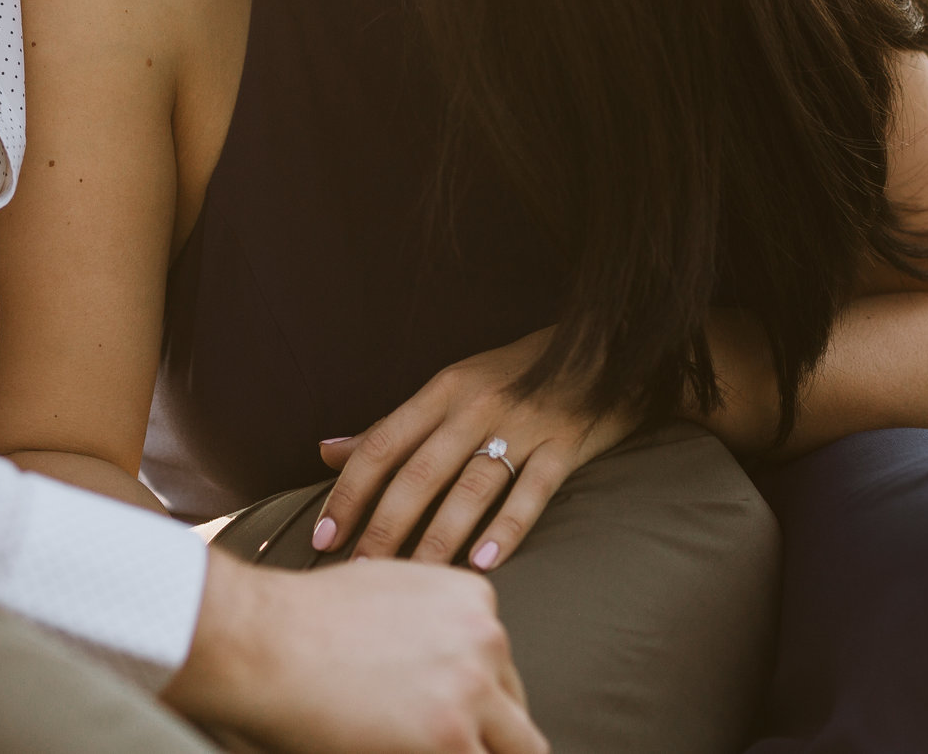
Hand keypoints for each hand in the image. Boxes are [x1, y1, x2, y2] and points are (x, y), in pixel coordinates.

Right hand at [165, 551, 546, 753]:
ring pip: (518, 750)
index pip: (501, 669)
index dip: (476, 706)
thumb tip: (430, 666)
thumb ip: (429, 623)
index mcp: (474, 600)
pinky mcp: (451, 739)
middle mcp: (486, 640)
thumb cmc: (302, 618)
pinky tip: (403, 753)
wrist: (263, 639)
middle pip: (515, 714)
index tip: (443, 720)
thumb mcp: (385, 592)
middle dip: (486, 738)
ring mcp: (473, 692)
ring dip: (473, 752)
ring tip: (427, 747)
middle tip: (440, 742)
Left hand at [313, 327, 638, 571]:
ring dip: (437, 539)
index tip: (324, 535)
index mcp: (443, 390)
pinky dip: (506, 530)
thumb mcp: (451, 387)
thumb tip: (325, 452)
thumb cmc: (516, 375)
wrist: (604, 347)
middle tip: (360, 570)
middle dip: (384, 526)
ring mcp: (523, 425)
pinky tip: (482, 564)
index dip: (349, 492)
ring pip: (469, 489)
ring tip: (413, 579)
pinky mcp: (565, 445)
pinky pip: (531, 493)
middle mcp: (476, 406)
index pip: (382, 445)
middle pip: (419, 473)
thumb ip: (393, 426)